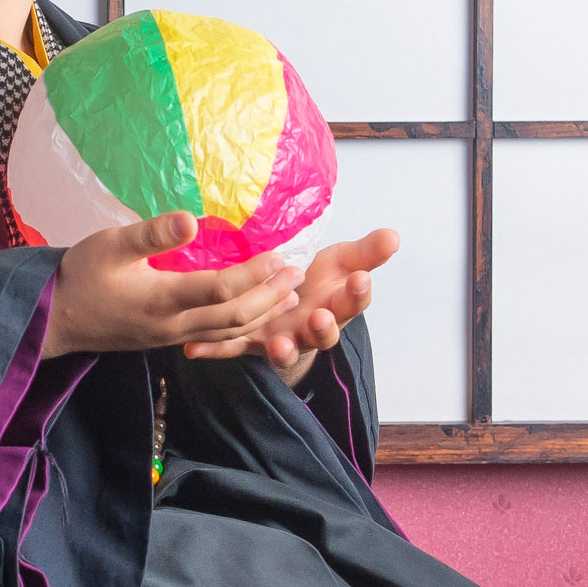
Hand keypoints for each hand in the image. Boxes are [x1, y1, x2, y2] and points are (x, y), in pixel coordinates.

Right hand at [46, 213, 302, 356]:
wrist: (54, 319)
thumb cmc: (80, 275)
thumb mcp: (110, 244)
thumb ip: (151, 234)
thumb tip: (191, 219)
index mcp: (161, 300)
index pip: (220, 290)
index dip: (254, 274)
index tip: (278, 254)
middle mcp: (173, 325)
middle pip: (235, 317)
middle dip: (270, 296)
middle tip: (297, 274)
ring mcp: (171, 338)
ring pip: (228, 332)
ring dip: (262, 314)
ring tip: (289, 295)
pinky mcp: (167, 340)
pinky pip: (215, 338)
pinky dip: (241, 326)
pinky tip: (252, 314)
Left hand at [181, 228, 399, 385]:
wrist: (289, 310)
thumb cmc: (316, 283)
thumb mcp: (342, 264)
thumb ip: (365, 253)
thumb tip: (394, 235)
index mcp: (335, 307)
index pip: (353, 302)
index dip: (358, 293)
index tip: (361, 278)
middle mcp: (309, 329)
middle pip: (321, 334)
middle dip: (322, 328)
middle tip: (320, 317)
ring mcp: (279, 340)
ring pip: (283, 349)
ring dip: (282, 349)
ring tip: (279, 345)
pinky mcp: (248, 344)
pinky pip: (231, 349)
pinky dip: (214, 350)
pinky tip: (194, 349)